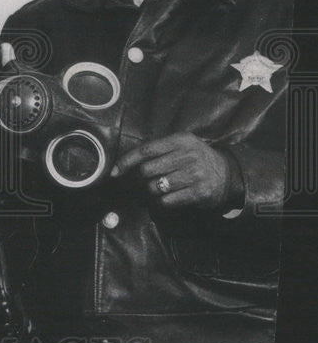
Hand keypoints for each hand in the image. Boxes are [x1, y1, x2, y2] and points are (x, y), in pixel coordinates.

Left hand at [112, 132, 234, 209]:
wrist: (227, 174)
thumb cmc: (196, 158)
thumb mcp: (181, 145)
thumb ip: (157, 150)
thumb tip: (124, 164)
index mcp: (181, 140)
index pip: (146, 150)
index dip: (127, 161)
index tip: (114, 172)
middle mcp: (188, 156)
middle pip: (147, 170)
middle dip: (142, 179)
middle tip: (145, 181)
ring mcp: (195, 175)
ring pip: (155, 187)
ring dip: (151, 191)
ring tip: (158, 189)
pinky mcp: (199, 193)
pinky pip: (167, 200)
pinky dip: (161, 202)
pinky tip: (166, 197)